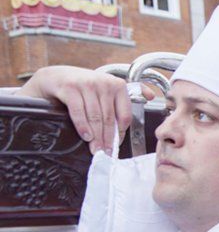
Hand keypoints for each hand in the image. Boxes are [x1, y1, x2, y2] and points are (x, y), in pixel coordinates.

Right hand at [18, 66, 153, 154]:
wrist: (55, 77)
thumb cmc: (83, 88)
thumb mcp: (106, 88)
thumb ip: (125, 96)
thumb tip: (151, 97)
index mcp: (117, 85)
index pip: (124, 115)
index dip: (121, 133)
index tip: (116, 146)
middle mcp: (103, 83)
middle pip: (109, 119)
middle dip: (108, 139)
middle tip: (107, 153)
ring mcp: (86, 85)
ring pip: (95, 117)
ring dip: (96, 137)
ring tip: (96, 150)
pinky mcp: (70, 89)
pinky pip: (79, 112)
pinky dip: (83, 126)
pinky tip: (86, 137)